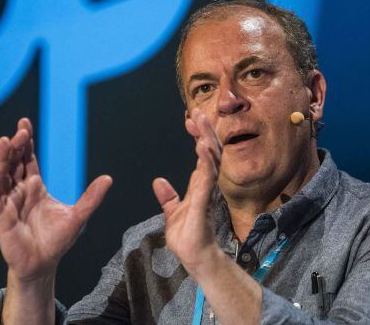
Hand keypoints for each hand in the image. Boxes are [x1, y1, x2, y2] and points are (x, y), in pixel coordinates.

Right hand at [0, 118, 112, 281]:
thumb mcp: (78, 216)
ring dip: (3, 158)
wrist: (43, 265)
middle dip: (16, 145)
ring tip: (6, 140)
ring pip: (2, 174)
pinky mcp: (1, 215)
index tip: (25, 124)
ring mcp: (9, 202)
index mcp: (35, 187)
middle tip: (21, 130)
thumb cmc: (57, 241)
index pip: (27, 159)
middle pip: (14, 162)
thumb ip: (91, 198)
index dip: (26, 142)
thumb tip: (109, 178)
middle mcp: (20, 191)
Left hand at [152, 108, 221, 276]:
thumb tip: (158, 181)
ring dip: (206, 139)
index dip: (196, 136)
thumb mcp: (172, 213)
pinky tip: (202, 147)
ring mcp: (207, 192)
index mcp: (199, 185)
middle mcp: (206, 185)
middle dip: (204, 131)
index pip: (200, 154)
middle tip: (197, 112)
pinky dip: (205, 161)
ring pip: (211, 160)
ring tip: (201, 121)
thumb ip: (168, 197)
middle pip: (209, 151)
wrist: (195, 258)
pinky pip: (206, 178)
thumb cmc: (188, 237)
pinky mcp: (204, 202)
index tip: (188, 120)